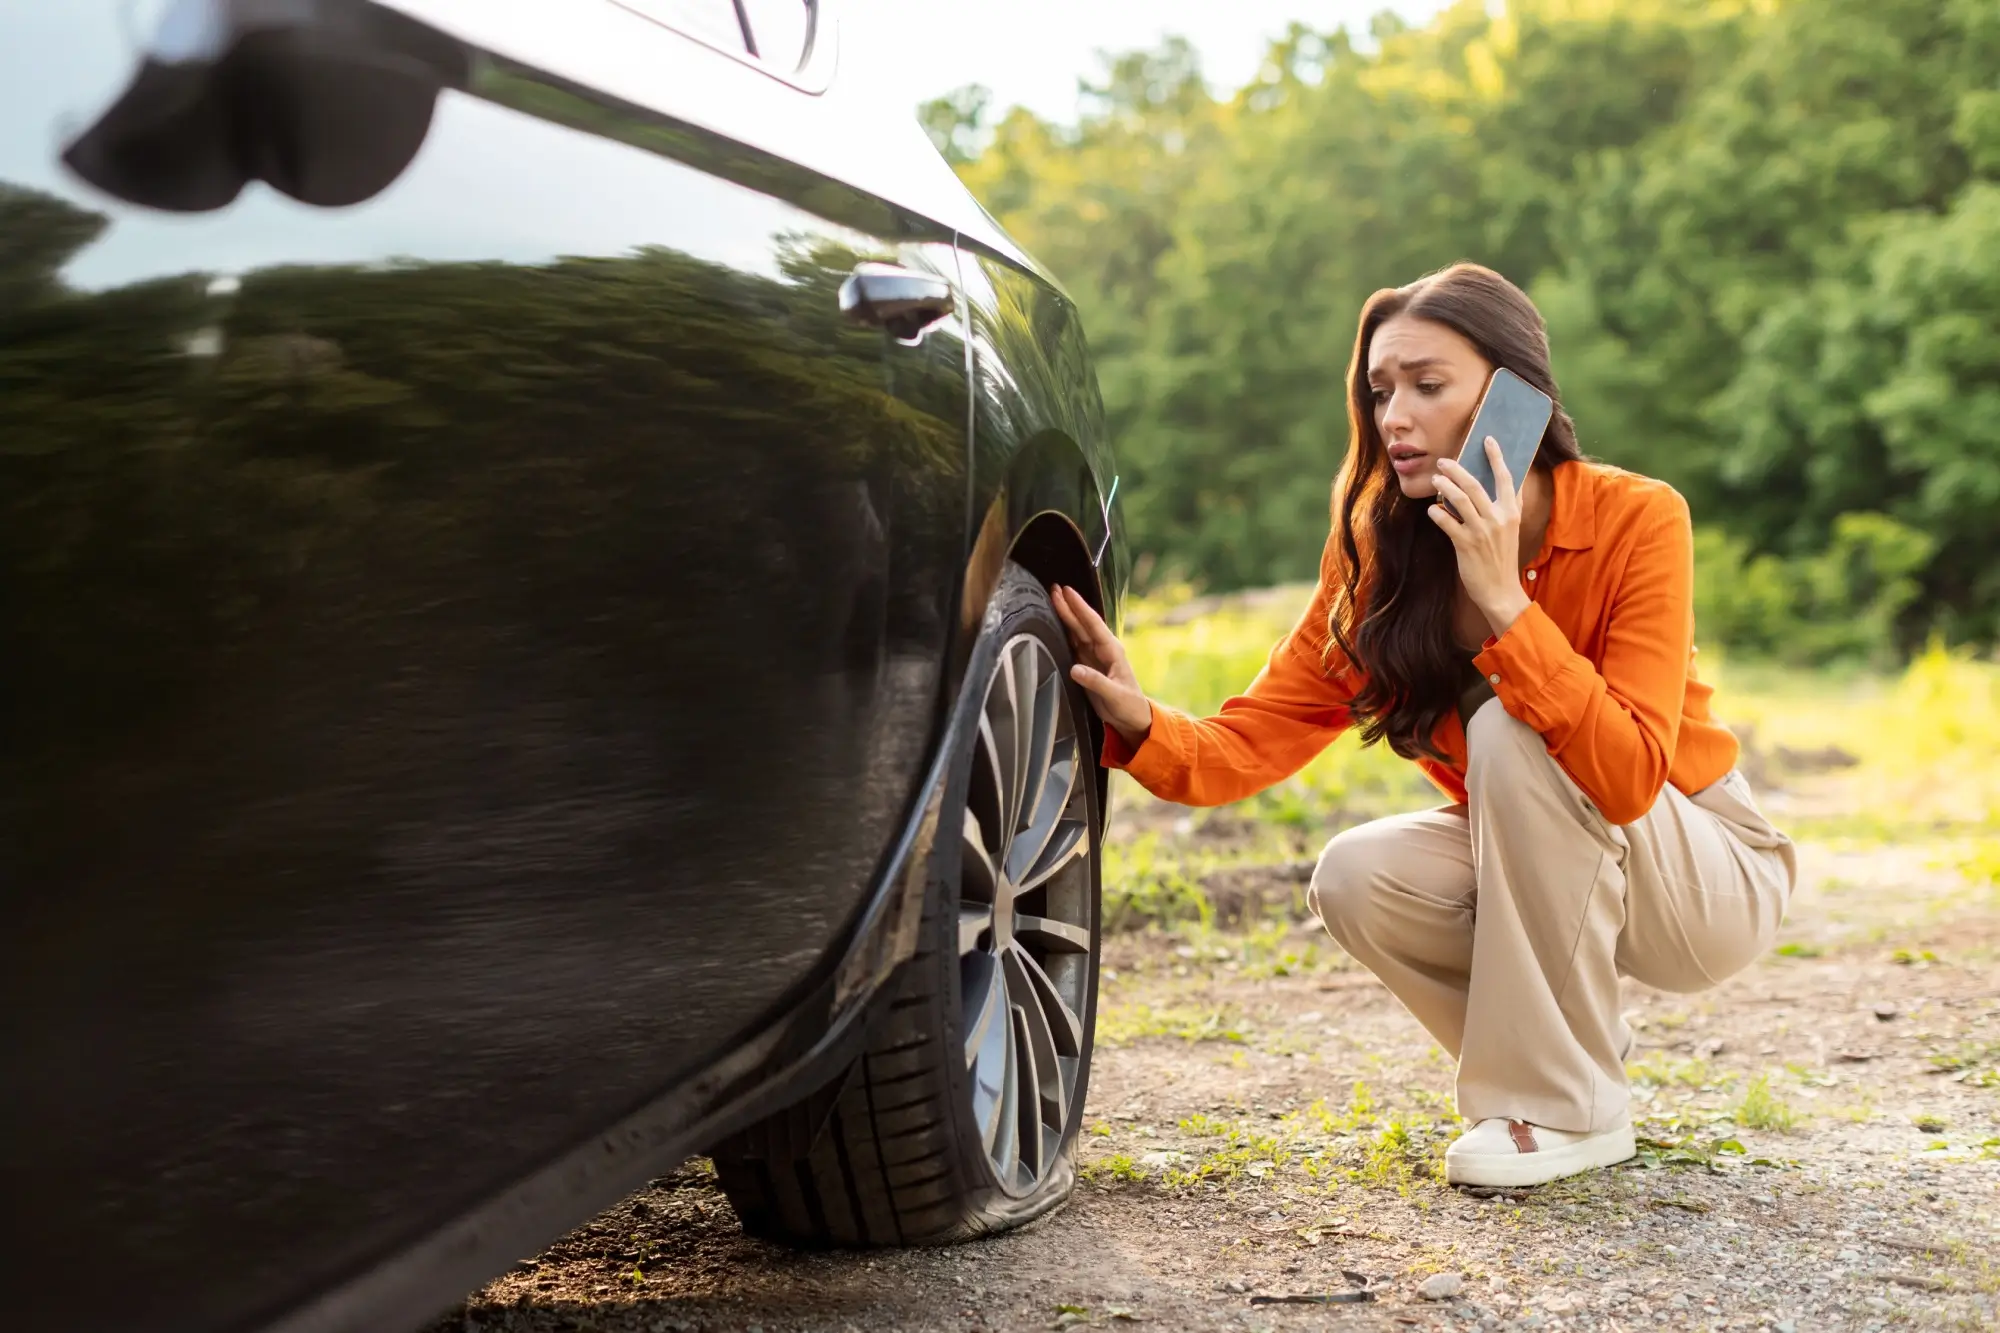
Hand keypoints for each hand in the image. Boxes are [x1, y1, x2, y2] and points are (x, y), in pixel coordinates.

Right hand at [1049, 584, 1152, 749]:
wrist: (1132, 717)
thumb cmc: (1128, 706)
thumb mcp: (1114, 696)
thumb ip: (1096, 682)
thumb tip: (1075, 669)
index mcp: (1111, 651)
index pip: (1092, 625)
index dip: (1079, 608)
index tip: (1067, 592)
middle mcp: (1102, 649)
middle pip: (1082, 624)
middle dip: (1069, 605)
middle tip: (1054, 588)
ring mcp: (1094, 656)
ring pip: (1077, 631)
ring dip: (1065, 615)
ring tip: (1052, 598)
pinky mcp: (1086, 665)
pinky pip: (1073, 644)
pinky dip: (1063, 632)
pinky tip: (1054, 624)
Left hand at [1429, 437, 1531, 637]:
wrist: (1500, 590)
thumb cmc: (1502, 558)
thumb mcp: (1510, 530)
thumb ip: (1507, 508)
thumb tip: (1499, 486)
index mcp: (1512, 512)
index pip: (1506, 478)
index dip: (1497, 457)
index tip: (1488, 440)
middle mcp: (1498, 518)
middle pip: (1475, 485)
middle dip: (1457, 469)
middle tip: (1443, 461)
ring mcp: (1482, 531)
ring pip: (1460, 499)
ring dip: (1444, 486)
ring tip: (1435, 479)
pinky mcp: (1466, 545)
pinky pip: (1447, 522)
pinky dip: (1437, 513)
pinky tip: (1432, 509)